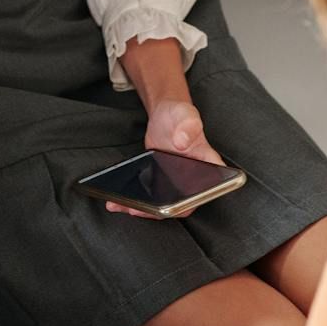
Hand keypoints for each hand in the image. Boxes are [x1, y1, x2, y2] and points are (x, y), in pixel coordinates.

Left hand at [107, 98, 224, 219]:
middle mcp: (194, 178)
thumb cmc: (180, 115)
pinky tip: (117, 201)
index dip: (194, 200)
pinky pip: (151, 198)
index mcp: (208, 164)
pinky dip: (134, 201)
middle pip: (182, 202)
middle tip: (141, 209)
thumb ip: (188, 126)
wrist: (165, 115)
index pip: (209, 188)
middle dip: (161, 211)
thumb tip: (182, 141)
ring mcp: (176, 183)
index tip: (176, 205)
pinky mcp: (161, 183)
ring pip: (164, 204)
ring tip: (125, 206)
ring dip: (144, 210)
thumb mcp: (186, 115)